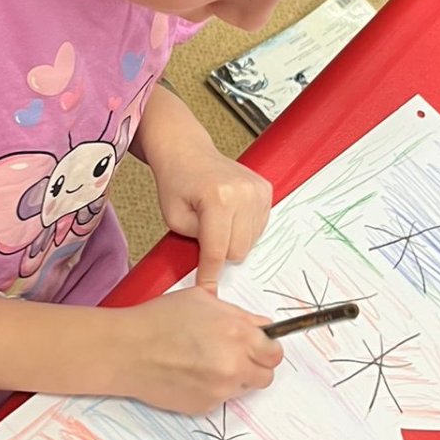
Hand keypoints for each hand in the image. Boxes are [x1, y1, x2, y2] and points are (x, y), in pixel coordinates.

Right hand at [110, 292, 282, 415]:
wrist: (126, 351)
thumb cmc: (158, 320)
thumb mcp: (201, 299)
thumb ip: (238, 315)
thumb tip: (260, 326)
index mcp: (238, 335)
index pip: (276, 353)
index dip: (267, 348)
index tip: (258, 347)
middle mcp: (234, 365)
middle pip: (266, 377)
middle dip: (255, 366)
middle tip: (234, 355)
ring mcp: (219, 390)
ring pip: (242, 389)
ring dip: (233, 378)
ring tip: (205, 363)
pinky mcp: (203, 407)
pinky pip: (219, 400)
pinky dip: (211, 390)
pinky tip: (190, 374)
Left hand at [151, 141, 273, 287]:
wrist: (187, 151)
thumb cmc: (177, 181)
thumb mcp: (174, 218)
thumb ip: (196, 244)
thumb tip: (215, 267)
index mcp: (218, 198)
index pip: (217, 250)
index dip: (210, 273)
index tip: (208, 289)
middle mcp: (243, 193)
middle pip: (238, 251)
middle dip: (219, 251)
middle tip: (204, 234)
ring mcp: (258, 190)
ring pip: (250, 242)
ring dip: (232, 239)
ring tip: (216, 219)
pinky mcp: (265, 190)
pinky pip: (259, 227)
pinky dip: (243, 228)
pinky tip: (230, 214)